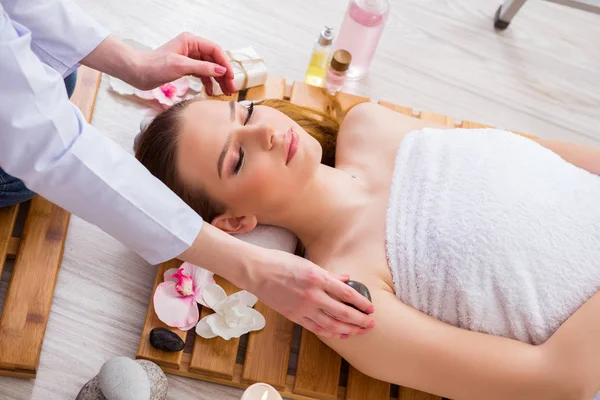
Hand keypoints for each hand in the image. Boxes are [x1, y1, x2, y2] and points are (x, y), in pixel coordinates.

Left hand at [131, 32, 236, 95]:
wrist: (137, 72)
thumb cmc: (155, 66)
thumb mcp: (181, 66)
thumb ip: (203, 68)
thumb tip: (222, 70)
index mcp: (191, 41)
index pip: (215, 50)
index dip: (225, 63)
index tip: (231, 77)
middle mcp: (191, 47)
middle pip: (214, 60)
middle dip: (223, 74)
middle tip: (231, 89)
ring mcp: (189, 57)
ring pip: (209, 68)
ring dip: (217, 80)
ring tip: (224, 93)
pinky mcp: (185, 67)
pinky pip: (201, 74)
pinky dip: (207, 82)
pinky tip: (210, 91)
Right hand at [251, 249, 374, 338]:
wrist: (256, 271)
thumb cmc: (280, 262)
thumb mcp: (308, 263)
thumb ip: (329, 274)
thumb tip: (346, 279)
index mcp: (317, 278)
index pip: (347, 294)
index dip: (361, 303)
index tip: (371, 308)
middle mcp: (313, 295)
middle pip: (343, 312)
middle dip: (360, 320)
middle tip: (371, 324)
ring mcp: (303, 308)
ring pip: (332, 325)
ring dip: (348, 329)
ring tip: (359, 331)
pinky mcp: (294, 316)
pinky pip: (317, 328)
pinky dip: (331, 333)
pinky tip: (340, 334)